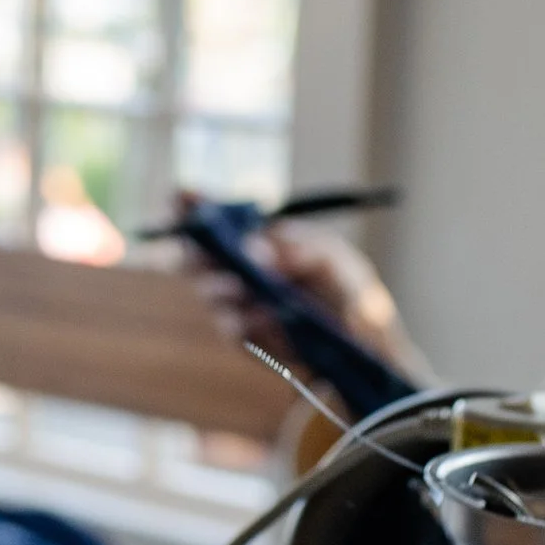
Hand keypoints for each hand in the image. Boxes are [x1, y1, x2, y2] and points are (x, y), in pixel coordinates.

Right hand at [168, 200, 421, 372]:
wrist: (368, 347)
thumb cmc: (350, 290)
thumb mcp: (335, 261)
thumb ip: (300, 251)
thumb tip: (256, 250)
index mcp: (259, 239)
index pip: (215, 216)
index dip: (191, 204)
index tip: (177, 196)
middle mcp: (242, 270)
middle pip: (199, 256)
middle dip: (195, 252)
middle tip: (202, 253)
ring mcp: (242, 306)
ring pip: (211, 295)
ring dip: (218, 290)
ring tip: (238, 288)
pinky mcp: (251, 340)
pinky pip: (235, 332)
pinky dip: (245, 324)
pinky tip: (266, 319)